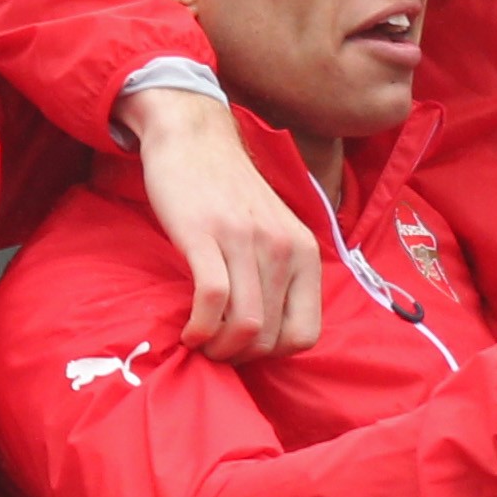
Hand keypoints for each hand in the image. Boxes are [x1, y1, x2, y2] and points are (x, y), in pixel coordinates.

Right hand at [124, 88, 319, 363]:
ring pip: (247, 325)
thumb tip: (270, 334)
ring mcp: (247, 240)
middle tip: (215, 349)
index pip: (307, 335)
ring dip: (219, 348)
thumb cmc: (229, 195)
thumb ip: (280, 275)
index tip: (244, 348)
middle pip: (272, 337)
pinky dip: (200, 327)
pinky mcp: (207, 234)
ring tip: (200, 342)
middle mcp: (284, 248)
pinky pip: (213, 298)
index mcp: (305, 254)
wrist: (195, 139)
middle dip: (240, 357)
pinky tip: (188, 330)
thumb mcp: (274, 233)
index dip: (272, 355)